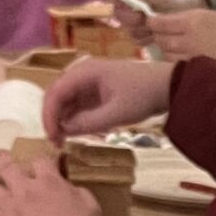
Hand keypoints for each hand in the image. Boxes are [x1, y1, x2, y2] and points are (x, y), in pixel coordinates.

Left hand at [0, 152, 103, 215]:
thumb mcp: (91, 204)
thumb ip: (76, 191)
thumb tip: (68, 189)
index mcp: (48, 182)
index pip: (40, 160)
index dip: (42, 159)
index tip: (44, 162)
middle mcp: (26, 192)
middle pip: (7, 168)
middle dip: (3, 160)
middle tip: (1, 156)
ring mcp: (12, 212)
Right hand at [43, 53, 174, 140]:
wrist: (166, 86)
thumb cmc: (142, 95)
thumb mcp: (116, 113)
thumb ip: (88, 122)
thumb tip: (64, 130)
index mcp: (84, 72)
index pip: (55, 93)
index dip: (49, 116)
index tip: (52, 137)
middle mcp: (82, 74)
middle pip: (56, 96)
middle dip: (52, 119)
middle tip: (56, 142)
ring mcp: (88, 83)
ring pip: (65, 102)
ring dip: (61, 121)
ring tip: (63, 142)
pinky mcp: (94, 92)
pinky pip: (77, 105)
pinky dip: (73, 119)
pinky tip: (75, 133)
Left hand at [146, 6, 215, 70]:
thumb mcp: (209, 15)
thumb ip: (186, 18)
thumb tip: (164, 21)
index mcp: (192, 21)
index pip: (160, 23)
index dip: (153, 23)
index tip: (153, 23)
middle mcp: (188, 39)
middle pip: (161, 39)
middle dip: (160, 37)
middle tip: (165, 35)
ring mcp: (191, 58)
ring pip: (166, 55)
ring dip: (167, 50)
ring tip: (177, 48)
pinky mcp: (196, 71)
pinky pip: (177, 66)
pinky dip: (176, 62)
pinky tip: (184, 59)